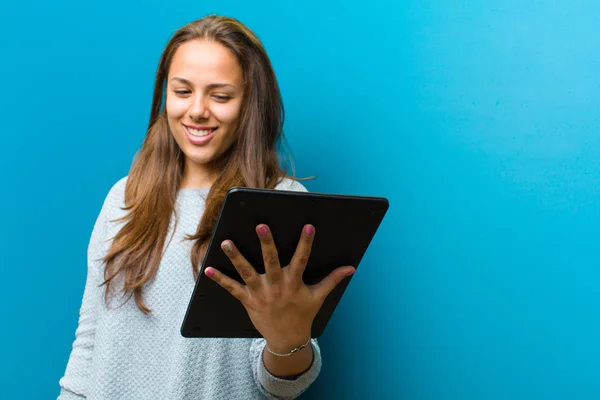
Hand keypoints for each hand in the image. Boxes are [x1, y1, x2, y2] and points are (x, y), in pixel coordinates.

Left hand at [204, 224, 354, 350]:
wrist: (287, 339)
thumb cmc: (303, 314)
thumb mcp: (318, 296)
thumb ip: (333, 279)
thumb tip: (351, 267)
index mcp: (294, 283)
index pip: (302, 259)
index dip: (306, 243)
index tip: (309, 226)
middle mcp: (276, 287)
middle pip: (270, 262)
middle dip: (266, 244)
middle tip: (261, 226)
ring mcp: (260, 294)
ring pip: (247, 272)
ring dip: (236, 258)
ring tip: (226, 243)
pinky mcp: (247, 300)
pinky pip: (231, 289)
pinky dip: (219, 279)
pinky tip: (207, 269)